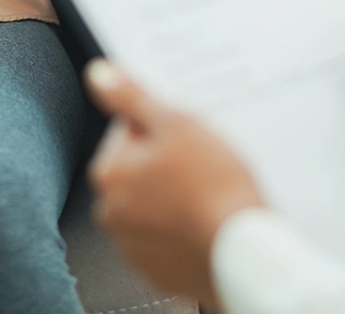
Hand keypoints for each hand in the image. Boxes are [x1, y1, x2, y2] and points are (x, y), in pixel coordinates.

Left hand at [85, 60, 262, 309]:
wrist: (246, 255)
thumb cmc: (214, 186)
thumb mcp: (176, 125)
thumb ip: (131, 97)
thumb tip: (97, 73)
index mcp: (108, 174)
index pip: (129, 132)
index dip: (164, 129)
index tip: (189, 140)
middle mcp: (111, 213)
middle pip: (140, 170)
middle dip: (167, 165)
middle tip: (204, 168)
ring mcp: (133, 247)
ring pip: (154, 204)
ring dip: (175, 197)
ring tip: (210, 198)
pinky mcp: (158, 271)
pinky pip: (168, 238)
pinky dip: (184, 229)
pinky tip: (208, 223)